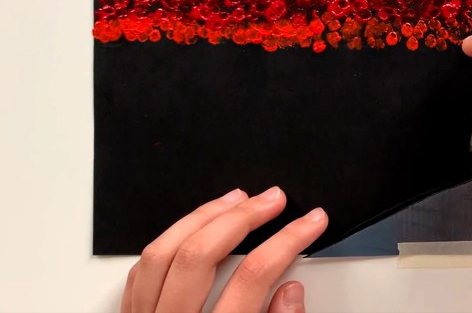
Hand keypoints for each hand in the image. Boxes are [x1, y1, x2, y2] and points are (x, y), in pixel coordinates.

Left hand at [121, 187, 327, 312]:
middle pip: (200, 255)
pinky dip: (169, 241)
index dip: (288, 241)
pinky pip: (141, 271)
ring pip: (163, 254)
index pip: (252, 278)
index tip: (311, 222)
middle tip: (274, 199)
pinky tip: (193, 228)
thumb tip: (291, 291)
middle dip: (243, 218)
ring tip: (236, 199)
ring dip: (203, 217)